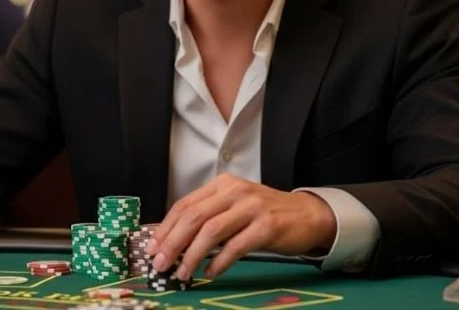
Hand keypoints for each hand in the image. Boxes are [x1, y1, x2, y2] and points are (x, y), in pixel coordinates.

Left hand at [147, 174, 336, 280]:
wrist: (306, 214)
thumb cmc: (264, 214)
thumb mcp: (234, 207)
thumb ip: (208, 217)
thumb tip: (173, 242)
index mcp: (222, 185)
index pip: (185, 204)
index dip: (166, 227)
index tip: (152, 248)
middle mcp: (235, 191)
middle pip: (194, 217)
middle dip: (172, 243)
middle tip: (160, 264)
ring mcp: (251, 207)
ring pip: (211, 231)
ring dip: (192, 255)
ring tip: (182, 273)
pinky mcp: (267, 226)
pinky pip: (236, 246)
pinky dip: (219, 262)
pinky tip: (210, 272)